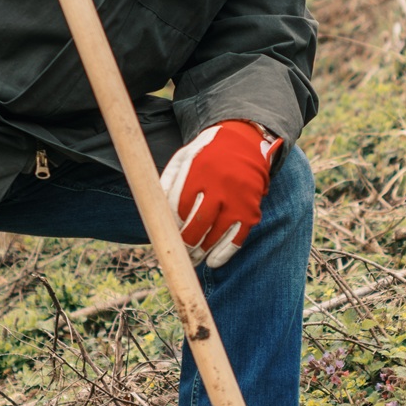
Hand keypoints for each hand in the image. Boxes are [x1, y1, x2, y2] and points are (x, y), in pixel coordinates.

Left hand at [158, 120, 282, 267]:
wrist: (245, 143)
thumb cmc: (207, 155)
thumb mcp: (183, 158)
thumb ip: (167, 182)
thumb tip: (155, 214)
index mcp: (198, 169)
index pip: (177, 206)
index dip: (169, 225)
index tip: (165, 234)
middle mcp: (219, 184)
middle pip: (196, 224)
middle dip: (184, 243)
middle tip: (178, 252)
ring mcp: (237, 199)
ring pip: (215, 235)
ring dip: (201, 252)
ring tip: (192, 259)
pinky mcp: (250, 210)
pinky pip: (236, 239)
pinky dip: (223, 254)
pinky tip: (212, 261)